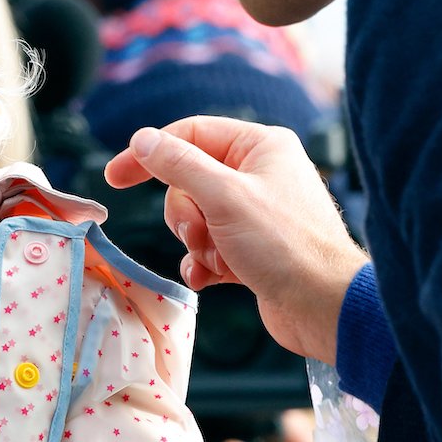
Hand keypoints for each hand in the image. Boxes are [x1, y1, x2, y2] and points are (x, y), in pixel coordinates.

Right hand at [104, 116, 368, 363]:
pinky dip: (204, 262)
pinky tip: (210, 278)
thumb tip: (143, 139)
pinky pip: (210, 247)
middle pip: (189, 181)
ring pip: (196, 217)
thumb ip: (179, 164)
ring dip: (196, 241)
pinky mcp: (254, 249)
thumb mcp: (224, 196)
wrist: (325, 308)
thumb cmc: (284, 244)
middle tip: (202, 233)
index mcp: (260, 146)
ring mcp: (257, 213)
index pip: (190, 134)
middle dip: (186, 213)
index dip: (150, 154)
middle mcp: (260, 173)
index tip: (115, 178)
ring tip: (218, 258)